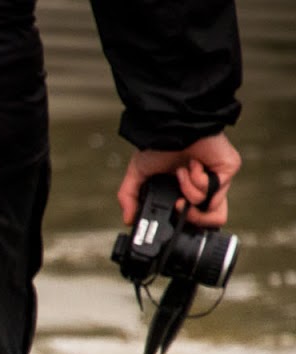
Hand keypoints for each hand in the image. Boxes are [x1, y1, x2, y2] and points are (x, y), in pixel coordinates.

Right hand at [117, 132, 240, 227]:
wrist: (171, 129)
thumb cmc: (158, 145)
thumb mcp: (138, 174)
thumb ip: (130, 198)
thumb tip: (128, 220)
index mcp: (187, 190)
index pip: (194, 217)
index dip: (184, 222)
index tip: (171, 213)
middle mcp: (205, 187)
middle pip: (210, 220)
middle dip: (192, 217)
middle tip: (179, 204)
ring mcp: (218, 179)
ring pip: (208, 207)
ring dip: (189, 191)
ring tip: (181, 172)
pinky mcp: (227, 171)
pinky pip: (214, 191)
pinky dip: (197, 180)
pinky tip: (193, 164)